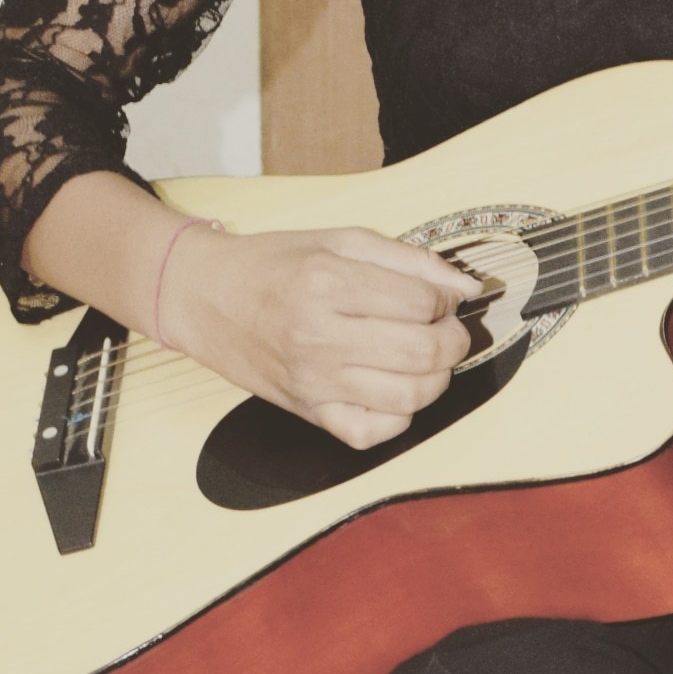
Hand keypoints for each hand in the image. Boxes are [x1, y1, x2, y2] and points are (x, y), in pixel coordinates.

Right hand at [160, 220, 480, 447]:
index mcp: (327, 284)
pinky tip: (394, 390)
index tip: (438, 298)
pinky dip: (399, 417)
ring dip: (436, 379)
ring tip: (426, 359)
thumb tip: (466, 287)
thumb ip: (409, 260)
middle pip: (423, 353)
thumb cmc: (272, 266)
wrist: (206, 298)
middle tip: (444, 329)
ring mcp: (314, 381)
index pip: (422, 304)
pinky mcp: (309, 412)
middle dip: (453, 341)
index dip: (445, 300)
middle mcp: (319, 337)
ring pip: (409, 397)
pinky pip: (372, 433)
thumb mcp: (339, 241)